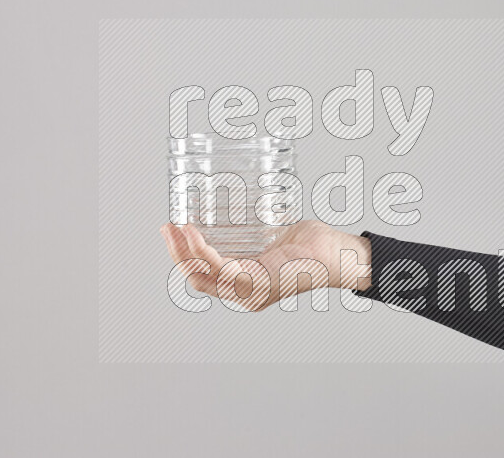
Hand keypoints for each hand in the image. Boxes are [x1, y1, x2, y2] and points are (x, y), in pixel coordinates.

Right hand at [160, 220, 371, 310]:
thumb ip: (254, 236)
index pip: (206, 276)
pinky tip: (194, 234)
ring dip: (183, 252)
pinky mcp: (257, 283)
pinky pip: (219, 269)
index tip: (175, 231)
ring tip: (175, 228)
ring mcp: (250, 292)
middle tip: (167, 228)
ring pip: (202, 275)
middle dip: (176, 254)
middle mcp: (245, 294)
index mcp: (247, 285)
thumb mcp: (273, 240)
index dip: (185, 256)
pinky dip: (202, 251)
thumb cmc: (312, 247)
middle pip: (197, 278)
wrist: (336, 254)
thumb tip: (238, 210)